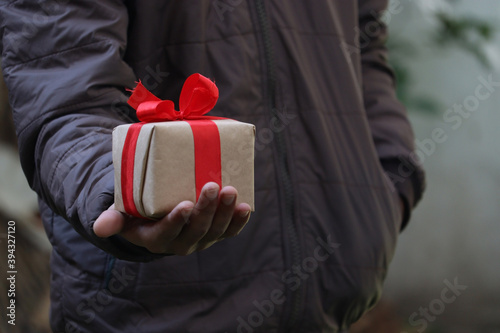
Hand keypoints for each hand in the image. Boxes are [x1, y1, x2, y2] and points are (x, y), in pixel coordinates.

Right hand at [93, 182, 250, 254]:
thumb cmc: (136, 211)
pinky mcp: (214, 233)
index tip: (184, 205)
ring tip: (231, 192)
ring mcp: (199, 240)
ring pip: (215, 231)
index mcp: (155, 239)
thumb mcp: (121, 214)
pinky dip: (238, 221)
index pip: (167, 233)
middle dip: (205, 210)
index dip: (176, 221)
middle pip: (196, 231)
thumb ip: (113, 219)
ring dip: (225, 213)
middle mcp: (179, 244)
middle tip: (212, 186)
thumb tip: (100, 227)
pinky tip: (245, 207)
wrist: (156, 219)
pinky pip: (229, 231)